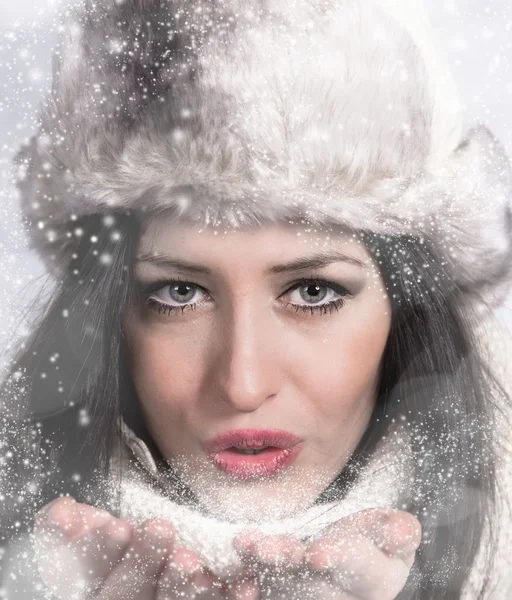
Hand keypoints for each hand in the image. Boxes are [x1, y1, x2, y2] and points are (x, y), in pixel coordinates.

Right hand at [33, 496, 227, 598]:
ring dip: (180, 587)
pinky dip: (227, 599)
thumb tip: (64, 513)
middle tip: (161, 529)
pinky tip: (244, 587)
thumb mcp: (80, 531)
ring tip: (191, 561)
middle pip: (126, 595)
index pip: (87, 575)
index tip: (118, 526)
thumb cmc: (108, 545)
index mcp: (89, 587)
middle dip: (143, 563)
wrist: (146, 564)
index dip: (99, 553)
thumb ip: (64, 524)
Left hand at [230, 507, 421, 599]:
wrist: (346, 559)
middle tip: (262, 548)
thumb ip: (396, 531)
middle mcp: (334, 596)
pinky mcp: (271, 594)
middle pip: (310, 586)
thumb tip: (403, 529)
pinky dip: (223, 584)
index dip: (341, 561)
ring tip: (238, 546)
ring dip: (253, 571)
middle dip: (285, 565)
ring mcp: (298, 597)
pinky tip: (203, 568)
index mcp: (372, 581)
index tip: (317, 553)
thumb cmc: (371, 542)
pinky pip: (246, 592)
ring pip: (276, 590)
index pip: (360, 572)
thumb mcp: (392, 534)